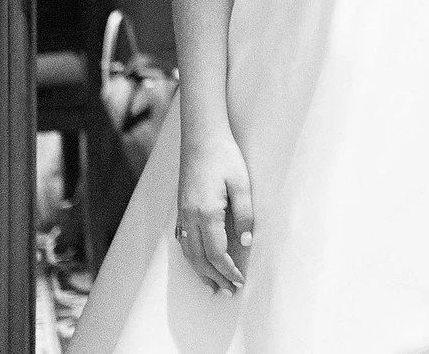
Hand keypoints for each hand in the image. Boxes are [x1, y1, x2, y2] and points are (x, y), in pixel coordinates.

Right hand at [177, 130, 254, 292]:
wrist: (201, 137)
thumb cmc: (224, 157)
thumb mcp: (242, 183)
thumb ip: (245, 214)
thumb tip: (247, 241)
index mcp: (206, 213)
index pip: (216, 253)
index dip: (228, 270)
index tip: (239, 281)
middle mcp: (190, 217)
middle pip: (200, 258)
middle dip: (214, 277)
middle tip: (228, 292)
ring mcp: (182, 213)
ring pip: (188, 252)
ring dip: (200, 271)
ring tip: (212, 286)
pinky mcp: (181, 208)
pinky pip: (182, 241)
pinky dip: (191, 257)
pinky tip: (198, 262)